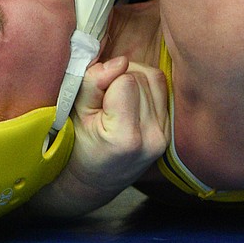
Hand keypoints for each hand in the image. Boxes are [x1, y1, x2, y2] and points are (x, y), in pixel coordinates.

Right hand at [66, 56, 169, 192]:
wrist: (91, 181)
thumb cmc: (76, 145)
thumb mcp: (74, 113)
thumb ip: (94, 83)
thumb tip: (121, 61)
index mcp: (126, 138)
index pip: (126, 80)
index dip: (107, 81)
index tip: (95, 100)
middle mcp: (151, 138)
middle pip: (141, 77)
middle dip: (120, 78)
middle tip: (103, 101)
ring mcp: (163, 136)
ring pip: (154, 78)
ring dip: (133, 79)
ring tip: (114, 100)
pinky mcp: (168, 131)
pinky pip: (161, 89)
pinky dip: (144, 86)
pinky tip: (128, 102)